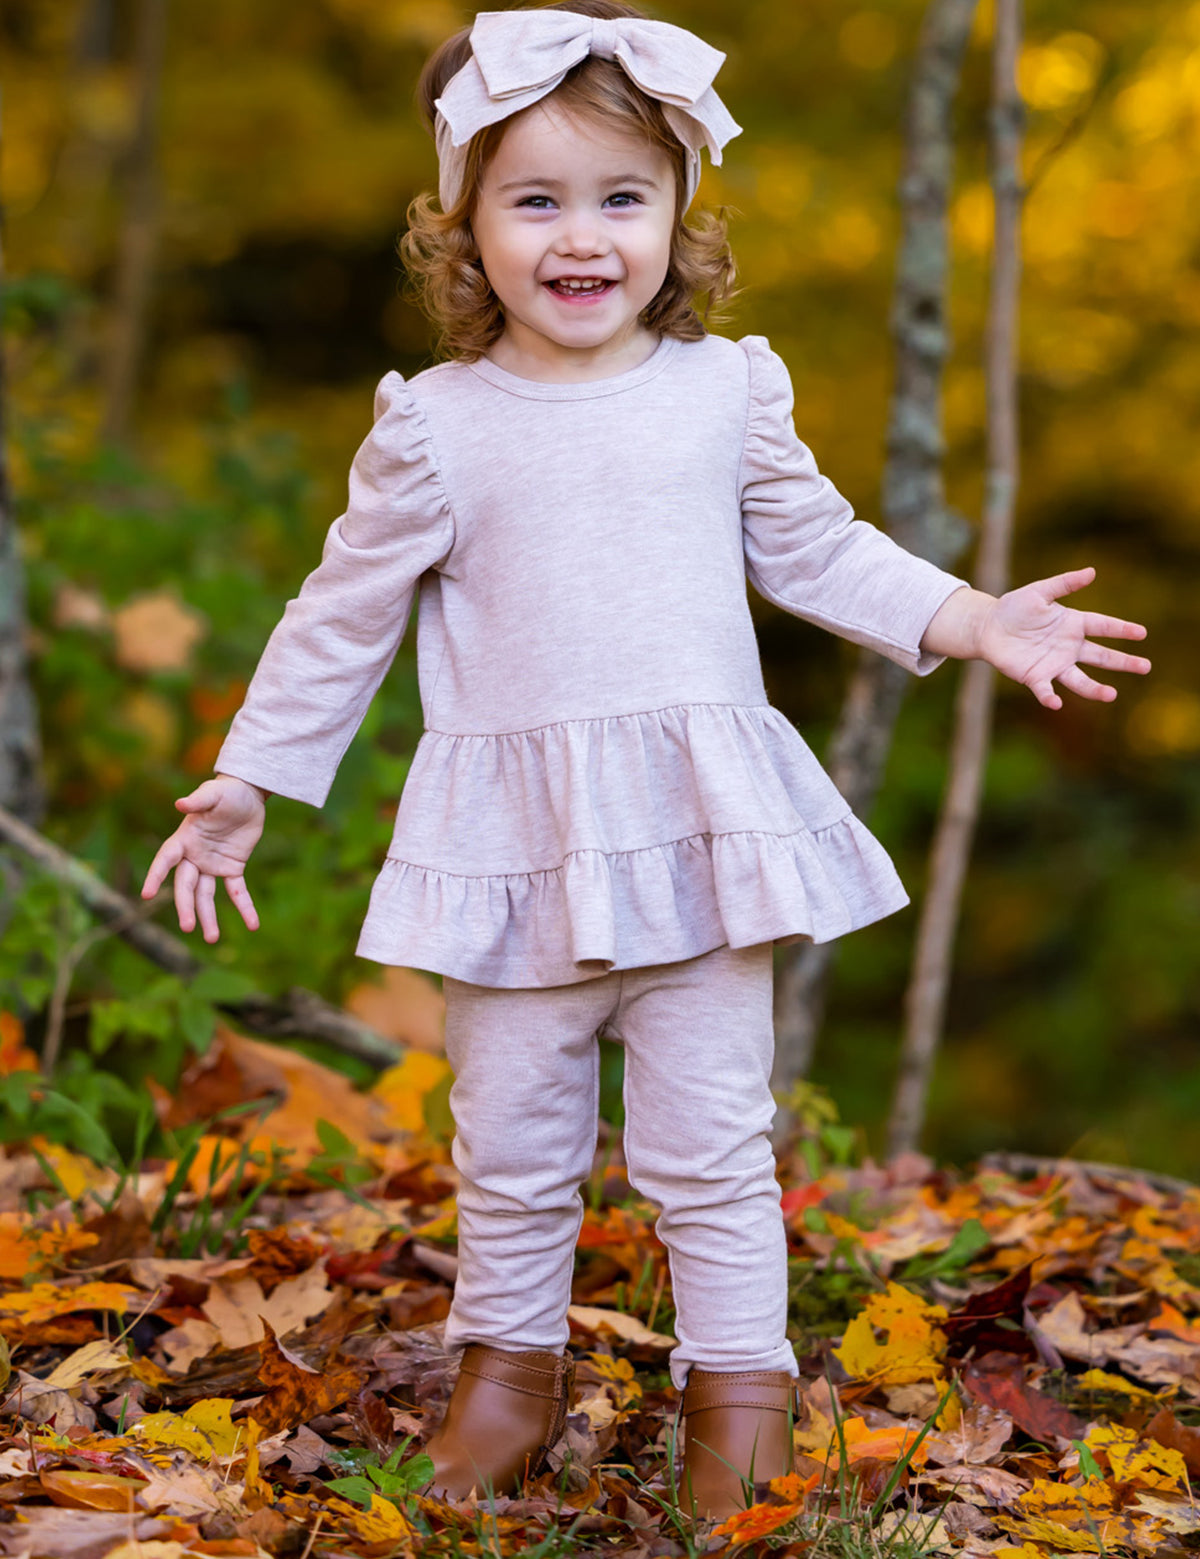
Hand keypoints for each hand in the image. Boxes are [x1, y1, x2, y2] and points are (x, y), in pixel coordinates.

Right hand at [141, 774, 266, 941]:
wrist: (247, 794)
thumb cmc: (225, 791)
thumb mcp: (214, 793)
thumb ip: (199, 800)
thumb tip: (180, 804)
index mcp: (183, 839)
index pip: (165, 860)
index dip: (156, 875)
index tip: (146, 894)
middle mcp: (194, 856)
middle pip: (186, 886)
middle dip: (186, 906)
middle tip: (188, 927)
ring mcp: (212, 865)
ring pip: (206, 896)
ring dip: (208, 916)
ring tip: (211, 938)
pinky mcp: (232, 868)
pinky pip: (237, 892)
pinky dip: (244, 908)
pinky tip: (253, 924)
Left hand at [976, 566, 1149, 708]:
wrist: (988, 626)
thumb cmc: (1015, 607)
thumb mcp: (1039, 592)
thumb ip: (1064, 584)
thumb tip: (1092, 572)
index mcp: (1074, 624)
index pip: (1103, 626)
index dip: (1122, 629)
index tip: (1141, 633)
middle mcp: (1069, 647)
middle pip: (1101, 656)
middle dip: (1123, 662)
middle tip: (1145, 666)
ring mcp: (1054, 664)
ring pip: (1080, 680)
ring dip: (1095, 689)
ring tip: (1111, 695)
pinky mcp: (1035, 677)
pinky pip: (1045, 690)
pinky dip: (1050, 697)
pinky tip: (1056, 703)